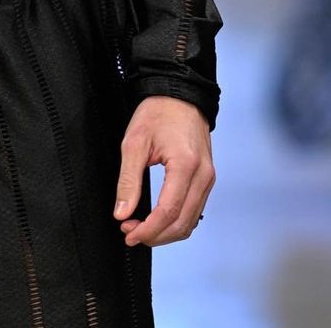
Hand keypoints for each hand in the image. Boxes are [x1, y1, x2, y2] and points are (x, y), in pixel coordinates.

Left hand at [112, 96, 214, 246]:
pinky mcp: (207, 179)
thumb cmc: (158, 113)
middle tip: (131, 233)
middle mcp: (203, 175)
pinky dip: (176, 221)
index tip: (129, 234)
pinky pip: (194, 210)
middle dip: (155, 235)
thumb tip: (122, 212)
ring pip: (190, 222)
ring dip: (166, 232)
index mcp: (185, 165)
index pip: (168, 212)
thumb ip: (128, 180)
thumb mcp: (134, 142)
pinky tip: (158, 219)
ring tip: (141, 227)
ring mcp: (208, 178)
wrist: (179, 96)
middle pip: (182, 223)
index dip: (148, 230)